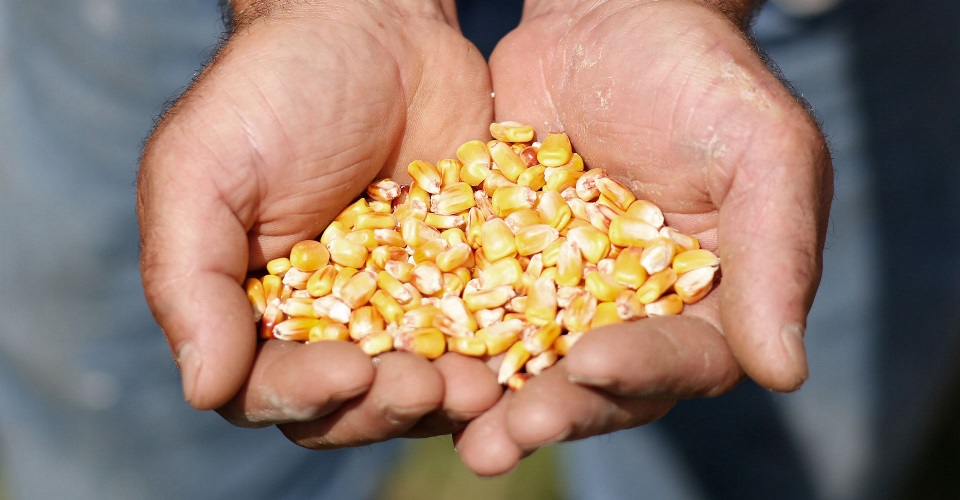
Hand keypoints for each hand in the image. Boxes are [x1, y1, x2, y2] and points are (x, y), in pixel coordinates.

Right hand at [137, 1, 501, 446]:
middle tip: (424, 388)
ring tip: (481, 388)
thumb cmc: (273, 91)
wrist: (374, 27)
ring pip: (422, 381)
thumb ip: (188, 278)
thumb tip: (206, 389)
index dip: (304, 396)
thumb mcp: (204, 171)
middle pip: (351, 402)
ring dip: (448, 395)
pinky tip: (525, 352)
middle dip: (387, 405)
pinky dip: (500, 350)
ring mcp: (401, 304)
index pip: (268, 388)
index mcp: (253, 310)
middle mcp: (327, 321)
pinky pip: (483, 329)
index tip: (349, 373)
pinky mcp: (463, 279)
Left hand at [455, 0, 832, 473]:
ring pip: (528, 361)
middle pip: (598, 384)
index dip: (642, 371)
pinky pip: (470, 308)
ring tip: (458, 426)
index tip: (597, 366)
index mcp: (708, 302)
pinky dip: (446, 335)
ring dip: (493, 399)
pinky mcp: (500, 265)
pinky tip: (406, 357)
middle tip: (506, 438)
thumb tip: (784, 373)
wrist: (614, 19)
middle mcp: (631, 313)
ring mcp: (560, 293)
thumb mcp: (763, 151)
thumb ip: (778, 254)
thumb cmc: (705, 77)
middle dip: (555, 409)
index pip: (682, 359)